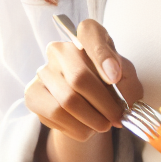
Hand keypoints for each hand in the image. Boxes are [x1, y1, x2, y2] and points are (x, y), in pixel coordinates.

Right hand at [24, 19, 142, 142]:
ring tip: (103, 125)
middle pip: (79, 78)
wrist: (88, 103)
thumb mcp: (127, 81)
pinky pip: (55, 115)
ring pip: (67, 101)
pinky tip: (86, 127)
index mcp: (87, 36)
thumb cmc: (111, 85)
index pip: (90, 34)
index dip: (103, 56)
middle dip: (104, 104)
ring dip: (91, 120)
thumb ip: (128, 83)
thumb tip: (114, 87)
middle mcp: (60, 49)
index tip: (114, 77)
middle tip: (117, 118)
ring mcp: (43, 71)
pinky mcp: (32, 94)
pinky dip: (76, 128)